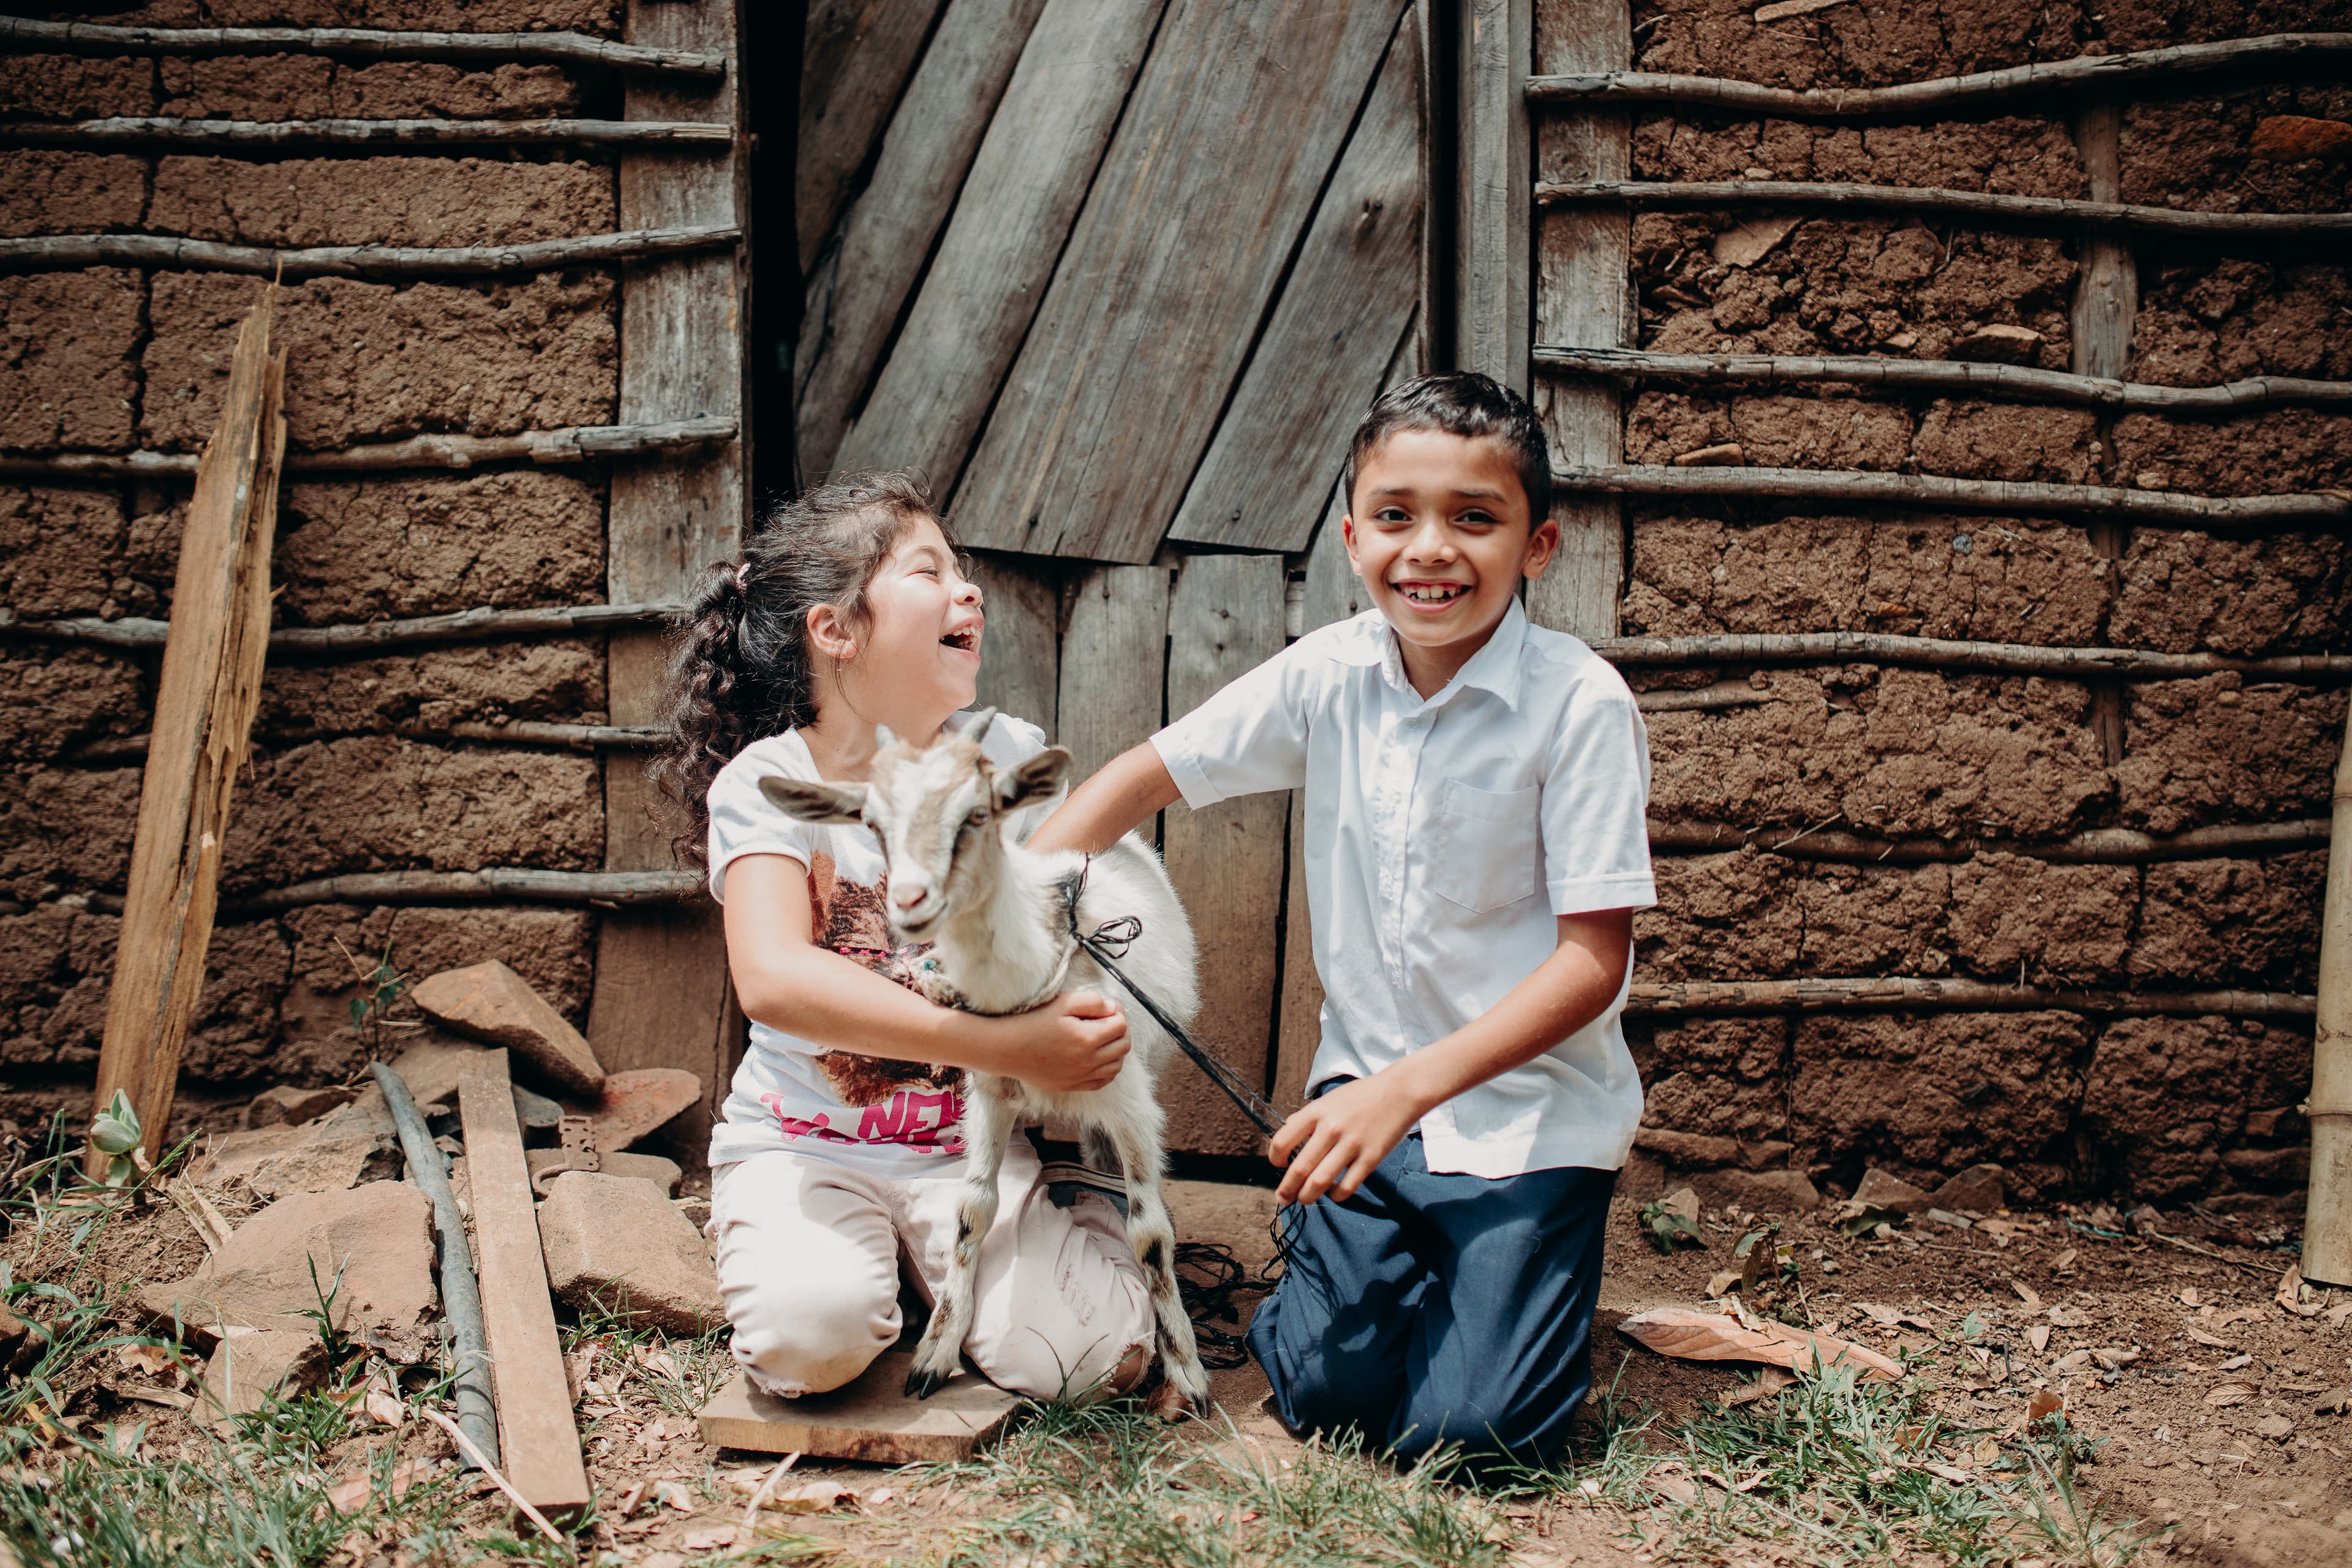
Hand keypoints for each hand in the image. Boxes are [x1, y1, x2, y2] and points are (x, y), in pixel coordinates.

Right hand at [988, 988, 1129, 1093]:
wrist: (1006, 1048)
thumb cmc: (1032, 1022)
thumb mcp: (1062, 1002)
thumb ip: (1091, 1001)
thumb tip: (1112, 1008)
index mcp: (1088, 1038)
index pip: (1121, 1025)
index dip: (1118, 1012)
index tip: (1107, 1008)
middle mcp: (1088, 1061)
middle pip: (1123, 1046)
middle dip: (1121, 1030)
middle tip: (1108, 1021)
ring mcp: (1081, 1076)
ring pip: (1116, 1066)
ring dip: (1116, 1050)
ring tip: (1104, 1038)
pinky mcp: (1072, 1085)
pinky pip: (1102, 1081)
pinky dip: (1107, 1069)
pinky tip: (1098, 1058)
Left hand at [1269, 1073, 1423, 1204]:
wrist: (1400, 1092)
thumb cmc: (1362, 1095)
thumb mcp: (1328, 1099)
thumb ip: (1308, 1116)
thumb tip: (1287, 1132)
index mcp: (1316, 1111)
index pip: (1282, 1141)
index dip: (1275, 1158)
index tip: (1278, 1165)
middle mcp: (1330, 1128)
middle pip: (1299, 1169)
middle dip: (1286, 1189)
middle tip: (1282, 1198)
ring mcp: (1351, 1144)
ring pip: (1319, 1182)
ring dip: (1307, 1197)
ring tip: (1304, 1200)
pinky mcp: (1370, 1158)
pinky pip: (1347, 1186)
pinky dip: (1335, 1195)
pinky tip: (1333, 1194)